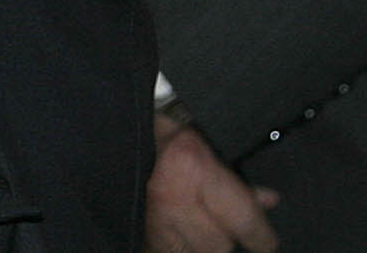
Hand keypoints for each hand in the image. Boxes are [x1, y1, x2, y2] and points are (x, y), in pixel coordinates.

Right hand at [145, 115, 279, 252]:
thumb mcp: (195, 138)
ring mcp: (150, 220)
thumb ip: (232, 173)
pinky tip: (175, 234)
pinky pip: (166, 252)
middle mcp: (173, 198)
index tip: (265, 241)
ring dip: (200, 245)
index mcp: (193, 166)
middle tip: (222, 224)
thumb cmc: (145, 126)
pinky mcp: (134, 232)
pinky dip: (175, 246)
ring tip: (197, 228)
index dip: (262, 236)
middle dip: (225, 237)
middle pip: (220, 245)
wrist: (100, 128)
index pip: (245, 220)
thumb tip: (266, 200)